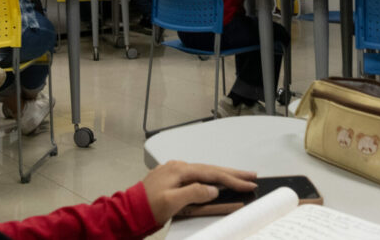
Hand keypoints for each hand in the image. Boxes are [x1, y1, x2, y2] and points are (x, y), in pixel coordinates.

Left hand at [142, 160, 256, 224]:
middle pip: (211, 170)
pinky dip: (211, 183)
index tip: (249, 184)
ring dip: (223, 178)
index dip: (232, 179)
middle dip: (233, 174)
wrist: (127, 212)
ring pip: (205, 174)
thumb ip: (194, 193)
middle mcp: (179, 168)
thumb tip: (213, 190)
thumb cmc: (146, 207)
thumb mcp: (171, 201)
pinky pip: (197, 181)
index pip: (212, 173)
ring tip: (240, 179)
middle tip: (252, 176)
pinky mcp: (173, 184)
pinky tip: (218, 186)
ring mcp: (176, 175)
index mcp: (180, 170)